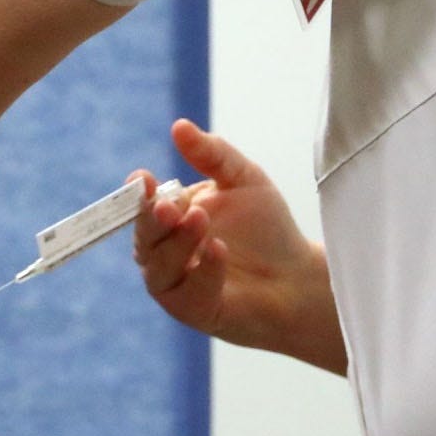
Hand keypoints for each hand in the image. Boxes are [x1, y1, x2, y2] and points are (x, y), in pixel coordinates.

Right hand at [132, 119, 344, 372]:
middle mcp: (162, 252)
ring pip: (158, 265)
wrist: (298, 278)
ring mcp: (173, 282)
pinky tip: (222, 251)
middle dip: (153, 220)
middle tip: (171, 206)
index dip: (138, 194)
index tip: (142, 179)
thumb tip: (179, 125)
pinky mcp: (191, 309)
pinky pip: (186, 291)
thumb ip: (212, 154)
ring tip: (201, 220)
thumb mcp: (243, 181)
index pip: (141, 206)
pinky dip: (204, 270)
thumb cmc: (266, 230)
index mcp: (168, 219)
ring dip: (178, 243)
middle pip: (144, 236)